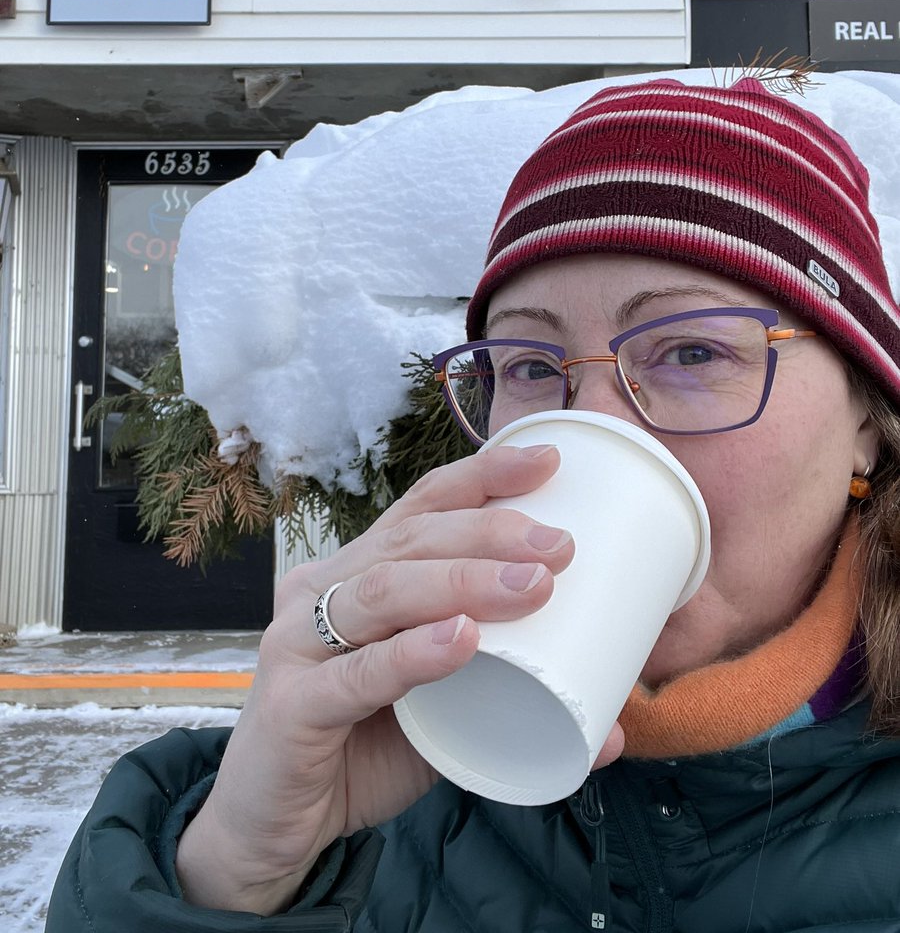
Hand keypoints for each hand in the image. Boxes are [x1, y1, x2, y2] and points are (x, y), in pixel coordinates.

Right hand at [176, 445, 620, 913]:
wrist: (273, 830)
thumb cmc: (361, 751)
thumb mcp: (441, 714)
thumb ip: (508, 705)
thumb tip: (613, 729)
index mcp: (355, 574)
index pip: (420, 508)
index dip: (481, 477)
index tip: (548, 462)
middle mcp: (320, 591)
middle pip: (410, 541)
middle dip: (491, 531)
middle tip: (563, 547)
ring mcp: (296, 644)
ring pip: (384, 591)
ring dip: (464, 581)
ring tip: (536, 585)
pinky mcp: (290, 706)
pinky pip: (356, 674)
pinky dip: (413, 653)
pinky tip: (461, 640)